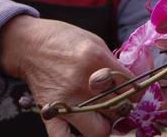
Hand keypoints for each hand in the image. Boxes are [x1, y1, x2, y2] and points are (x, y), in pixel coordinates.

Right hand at [0, 15, 131, 135]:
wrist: (29, 44)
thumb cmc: (64, 39)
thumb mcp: (95, 41)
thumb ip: (113, 62)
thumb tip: (132, 82)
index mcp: (97, 60)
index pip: (130, 86)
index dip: (137, 91)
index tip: (135, 92)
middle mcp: (84, 82)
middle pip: (118, 108)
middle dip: (122, 107)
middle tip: (118, 102)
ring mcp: (67, 100)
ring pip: (99, 130)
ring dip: (105, 125)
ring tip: (102, 115)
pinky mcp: (50, 112)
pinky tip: (82, 129)